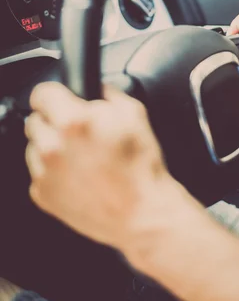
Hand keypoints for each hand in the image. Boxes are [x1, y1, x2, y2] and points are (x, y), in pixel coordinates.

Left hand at [24, 82, 187, 264]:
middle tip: (80, 133)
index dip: (55, 94)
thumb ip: (109, 92)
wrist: (142, 213)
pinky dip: (54, 172)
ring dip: (52, 147)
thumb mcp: (135, 114)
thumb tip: (97, 87)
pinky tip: (79, 175)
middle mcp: (52, 147)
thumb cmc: (141, 167)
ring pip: (35, 147)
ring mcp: (45, 173)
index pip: (41, 93)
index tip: (61, 99)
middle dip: (55, 121)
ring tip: (82, 157)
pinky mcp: (43, 195)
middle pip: (35, 120)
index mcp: (73, 122)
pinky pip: (40, 173)